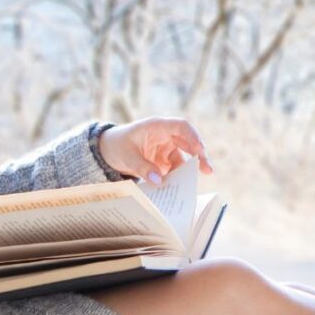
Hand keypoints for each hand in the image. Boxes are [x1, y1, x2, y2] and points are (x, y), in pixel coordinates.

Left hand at [98, 117, 212, 184]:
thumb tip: (160, 181)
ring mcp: (166, 148)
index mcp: (157, 126)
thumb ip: (143, 168)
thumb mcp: (127, 157)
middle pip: (189, 143)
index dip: (193, 136)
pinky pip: (175, 169)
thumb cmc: (116, 146)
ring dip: (188, 170)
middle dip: (199, 156)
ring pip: (184, 158)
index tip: (200, 150)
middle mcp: (166, 135)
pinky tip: (177, 188)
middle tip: (208, 170)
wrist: (107, 151)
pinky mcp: (164, 160)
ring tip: (189, 185)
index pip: (182, 127)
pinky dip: (177, 177)